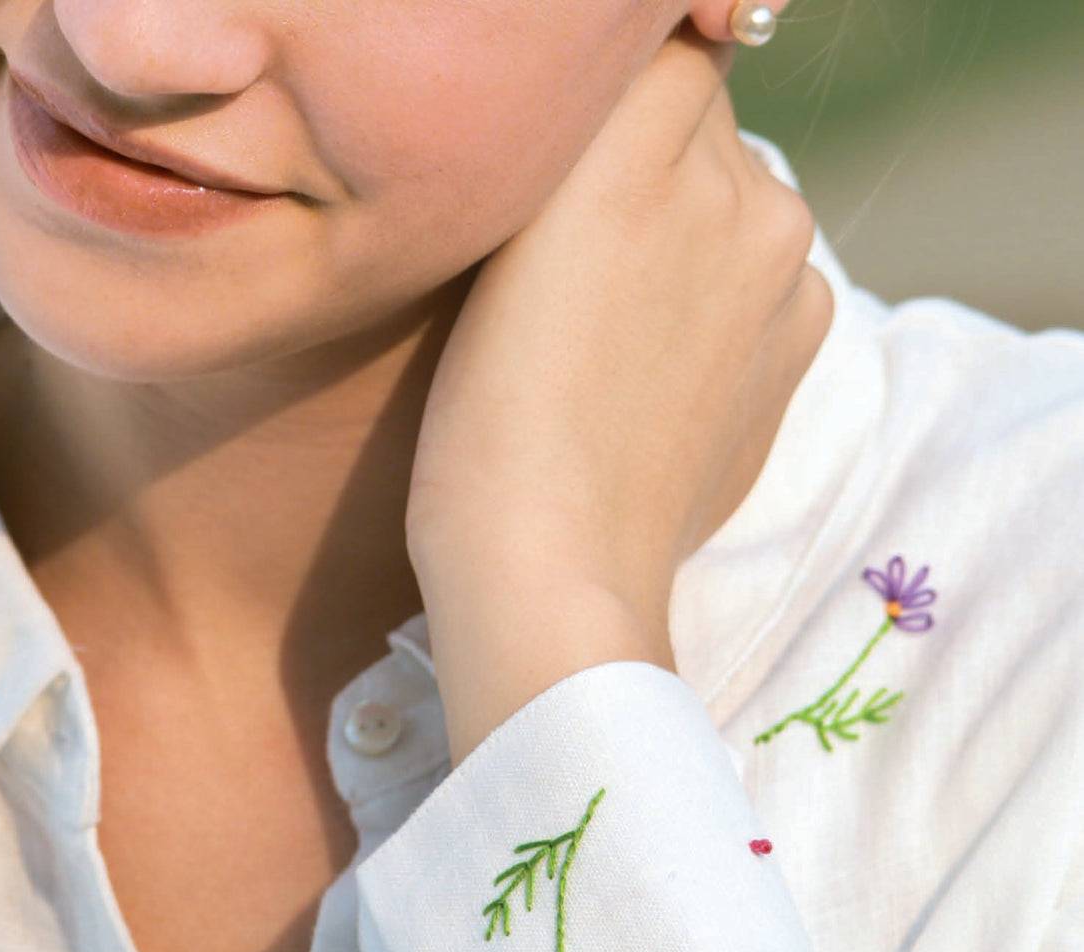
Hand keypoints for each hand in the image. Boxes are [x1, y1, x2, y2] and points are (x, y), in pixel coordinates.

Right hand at [404, 23, 832, 763]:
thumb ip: (573, 144)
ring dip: (686, 229)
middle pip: (697, 123)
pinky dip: (719, 299)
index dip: (602, 99)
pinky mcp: (801, 343)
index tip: (560, 160)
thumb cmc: (480, 419)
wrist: (551, 569)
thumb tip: (631, 90)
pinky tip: (653, 370)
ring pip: (734, 198)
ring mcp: (786, 270)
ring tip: (607, 327)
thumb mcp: (488, 250)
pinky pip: (762, 276)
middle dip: (645, 162)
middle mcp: (740, 185)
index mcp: (641, 145)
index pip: (653, 52)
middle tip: (567, 258)